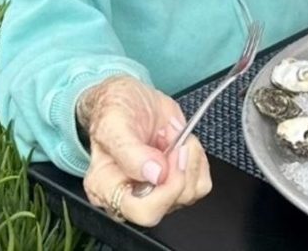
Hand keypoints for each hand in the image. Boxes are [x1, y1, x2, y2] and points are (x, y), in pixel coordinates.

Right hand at [78, 76, 212, 226]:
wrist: (131, 97)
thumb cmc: (115, 109)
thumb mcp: (114, 123)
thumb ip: (130, 152)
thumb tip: (154, 175)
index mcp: (106, 188)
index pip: (142, 211)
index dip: (165, 190)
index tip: (169, 158)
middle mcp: (130, 195)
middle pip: (169, 205)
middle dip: (180, 170)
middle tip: (173, 142)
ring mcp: (156, 191)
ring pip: (190, 193)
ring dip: (189, 158)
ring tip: (170, 136)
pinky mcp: (176, 182)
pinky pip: (201, 182)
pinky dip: (198, 158)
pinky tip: (180, 143)